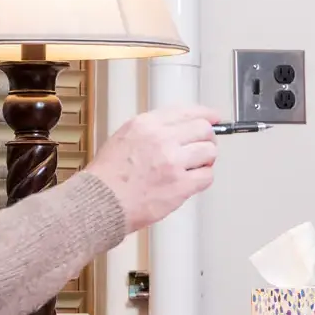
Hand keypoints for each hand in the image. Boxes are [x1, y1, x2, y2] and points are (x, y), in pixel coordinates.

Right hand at [81, 104, 221, 230]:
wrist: (100, 203)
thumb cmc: (107, 177)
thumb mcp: (125, 137)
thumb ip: (153, 130)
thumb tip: (180, 128)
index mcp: (146, 124)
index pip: (186, 111)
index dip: (206, 114)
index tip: (214, 118)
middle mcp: (161, 139)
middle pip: (204, 129)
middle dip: (207, 138)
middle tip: (204, 147)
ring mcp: (172, 162)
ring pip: (210, 152)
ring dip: (206, 160)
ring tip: (194, 167)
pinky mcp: (180, 185)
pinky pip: (207, 177)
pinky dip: (203, 179)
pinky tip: (191, 181)